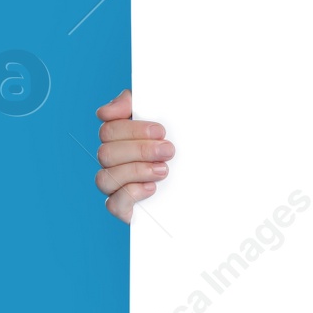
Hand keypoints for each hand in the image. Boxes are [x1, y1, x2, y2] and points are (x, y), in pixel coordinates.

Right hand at [95, 89, 173, 222]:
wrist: (208, 184)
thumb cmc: (185, 147)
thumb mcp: (170, 119)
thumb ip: (139, 103)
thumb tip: (106, 111)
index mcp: (121, 139)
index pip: (109, 129)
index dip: (133, 129)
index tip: (161, 130)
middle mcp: (114, 162)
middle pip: (105, 153)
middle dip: (140, 150)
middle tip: (169, 150)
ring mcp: (116, 186)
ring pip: (104, 178)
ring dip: (136, 171)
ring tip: (164, 170)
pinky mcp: (125, 209)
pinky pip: (113, 204)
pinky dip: (130, 194)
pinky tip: (152, 188)